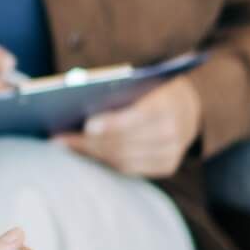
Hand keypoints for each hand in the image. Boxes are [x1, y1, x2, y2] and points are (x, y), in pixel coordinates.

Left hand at [55, 76, 202, 177]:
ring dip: (90, 153)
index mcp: (166, 106)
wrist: (190, 107)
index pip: (137, 118)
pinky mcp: (166, 166)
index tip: (87, 125)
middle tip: (59, 139)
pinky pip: (128, 168)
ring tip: (66, 146)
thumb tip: (77, 95)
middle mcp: (173, 133)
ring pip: (122, 158)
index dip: (112, 123)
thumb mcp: (144, 81)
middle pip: (124, 142)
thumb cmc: (154, 89)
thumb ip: (119, 89)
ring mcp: (171, 153)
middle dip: (88, 141)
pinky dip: (105, 161)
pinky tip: (85, 153)